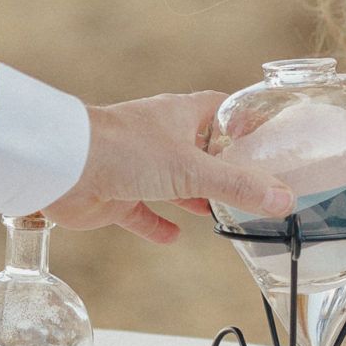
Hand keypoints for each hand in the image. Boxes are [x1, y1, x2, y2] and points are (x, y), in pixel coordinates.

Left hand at [47, 91, 291, 244]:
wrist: (63, 166)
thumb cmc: (124, 149)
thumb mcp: (192, 169)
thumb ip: (237, 186)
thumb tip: (283, 198)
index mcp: (181, 115)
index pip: (221, 109)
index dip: (243, 120)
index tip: (267, 137)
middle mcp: (160, 137)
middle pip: (199, 147)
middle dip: (222, 165)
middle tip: (250, 183)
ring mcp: (137, 165)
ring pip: (173, 180)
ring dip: (192, 195)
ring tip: (218, 210)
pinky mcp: (116, 193)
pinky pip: (141, 210)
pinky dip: (156, 223)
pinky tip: (172, 236)